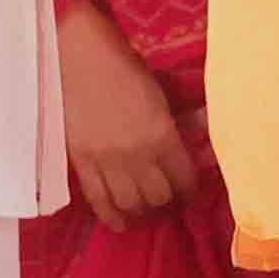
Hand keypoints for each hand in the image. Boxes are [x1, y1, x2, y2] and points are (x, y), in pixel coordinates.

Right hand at [60, 6, 198, 226]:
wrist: (76, 54)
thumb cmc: (122, 65)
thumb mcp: (160, 91)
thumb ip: (180, 120)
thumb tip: (203, 138)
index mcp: (161, 133)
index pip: (185, 178)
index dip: (190, 188)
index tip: (189, 188)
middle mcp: (136, 154)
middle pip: (160, 196)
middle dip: (168, 199)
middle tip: (168, 195)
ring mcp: (106, 161)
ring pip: (132, 204)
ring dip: (142, 208)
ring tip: (145, 204)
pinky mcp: (81, 162)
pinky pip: (99, 201)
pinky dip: (112, 217)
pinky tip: (122, 223)